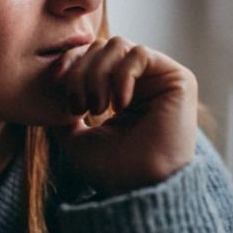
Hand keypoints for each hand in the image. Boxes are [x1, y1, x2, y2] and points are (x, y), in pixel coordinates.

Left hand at [50, 37, 197, 195]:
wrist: (139, 187)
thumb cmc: (111, 169)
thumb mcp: (74, 137)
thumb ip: (64, 110)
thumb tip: (55, 86)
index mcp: (118, 90)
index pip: (91, 55)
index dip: (70, 60)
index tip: (55, 80)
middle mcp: (141, 81)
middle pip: (100, 47)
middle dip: (81, 72)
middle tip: (80, 107)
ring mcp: (159, 78)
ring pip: (117, 45)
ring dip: (98, 75)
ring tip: (98, 108)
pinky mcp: (177, 78)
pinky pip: (139, 54)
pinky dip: (121, 76)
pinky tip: (120, 105)